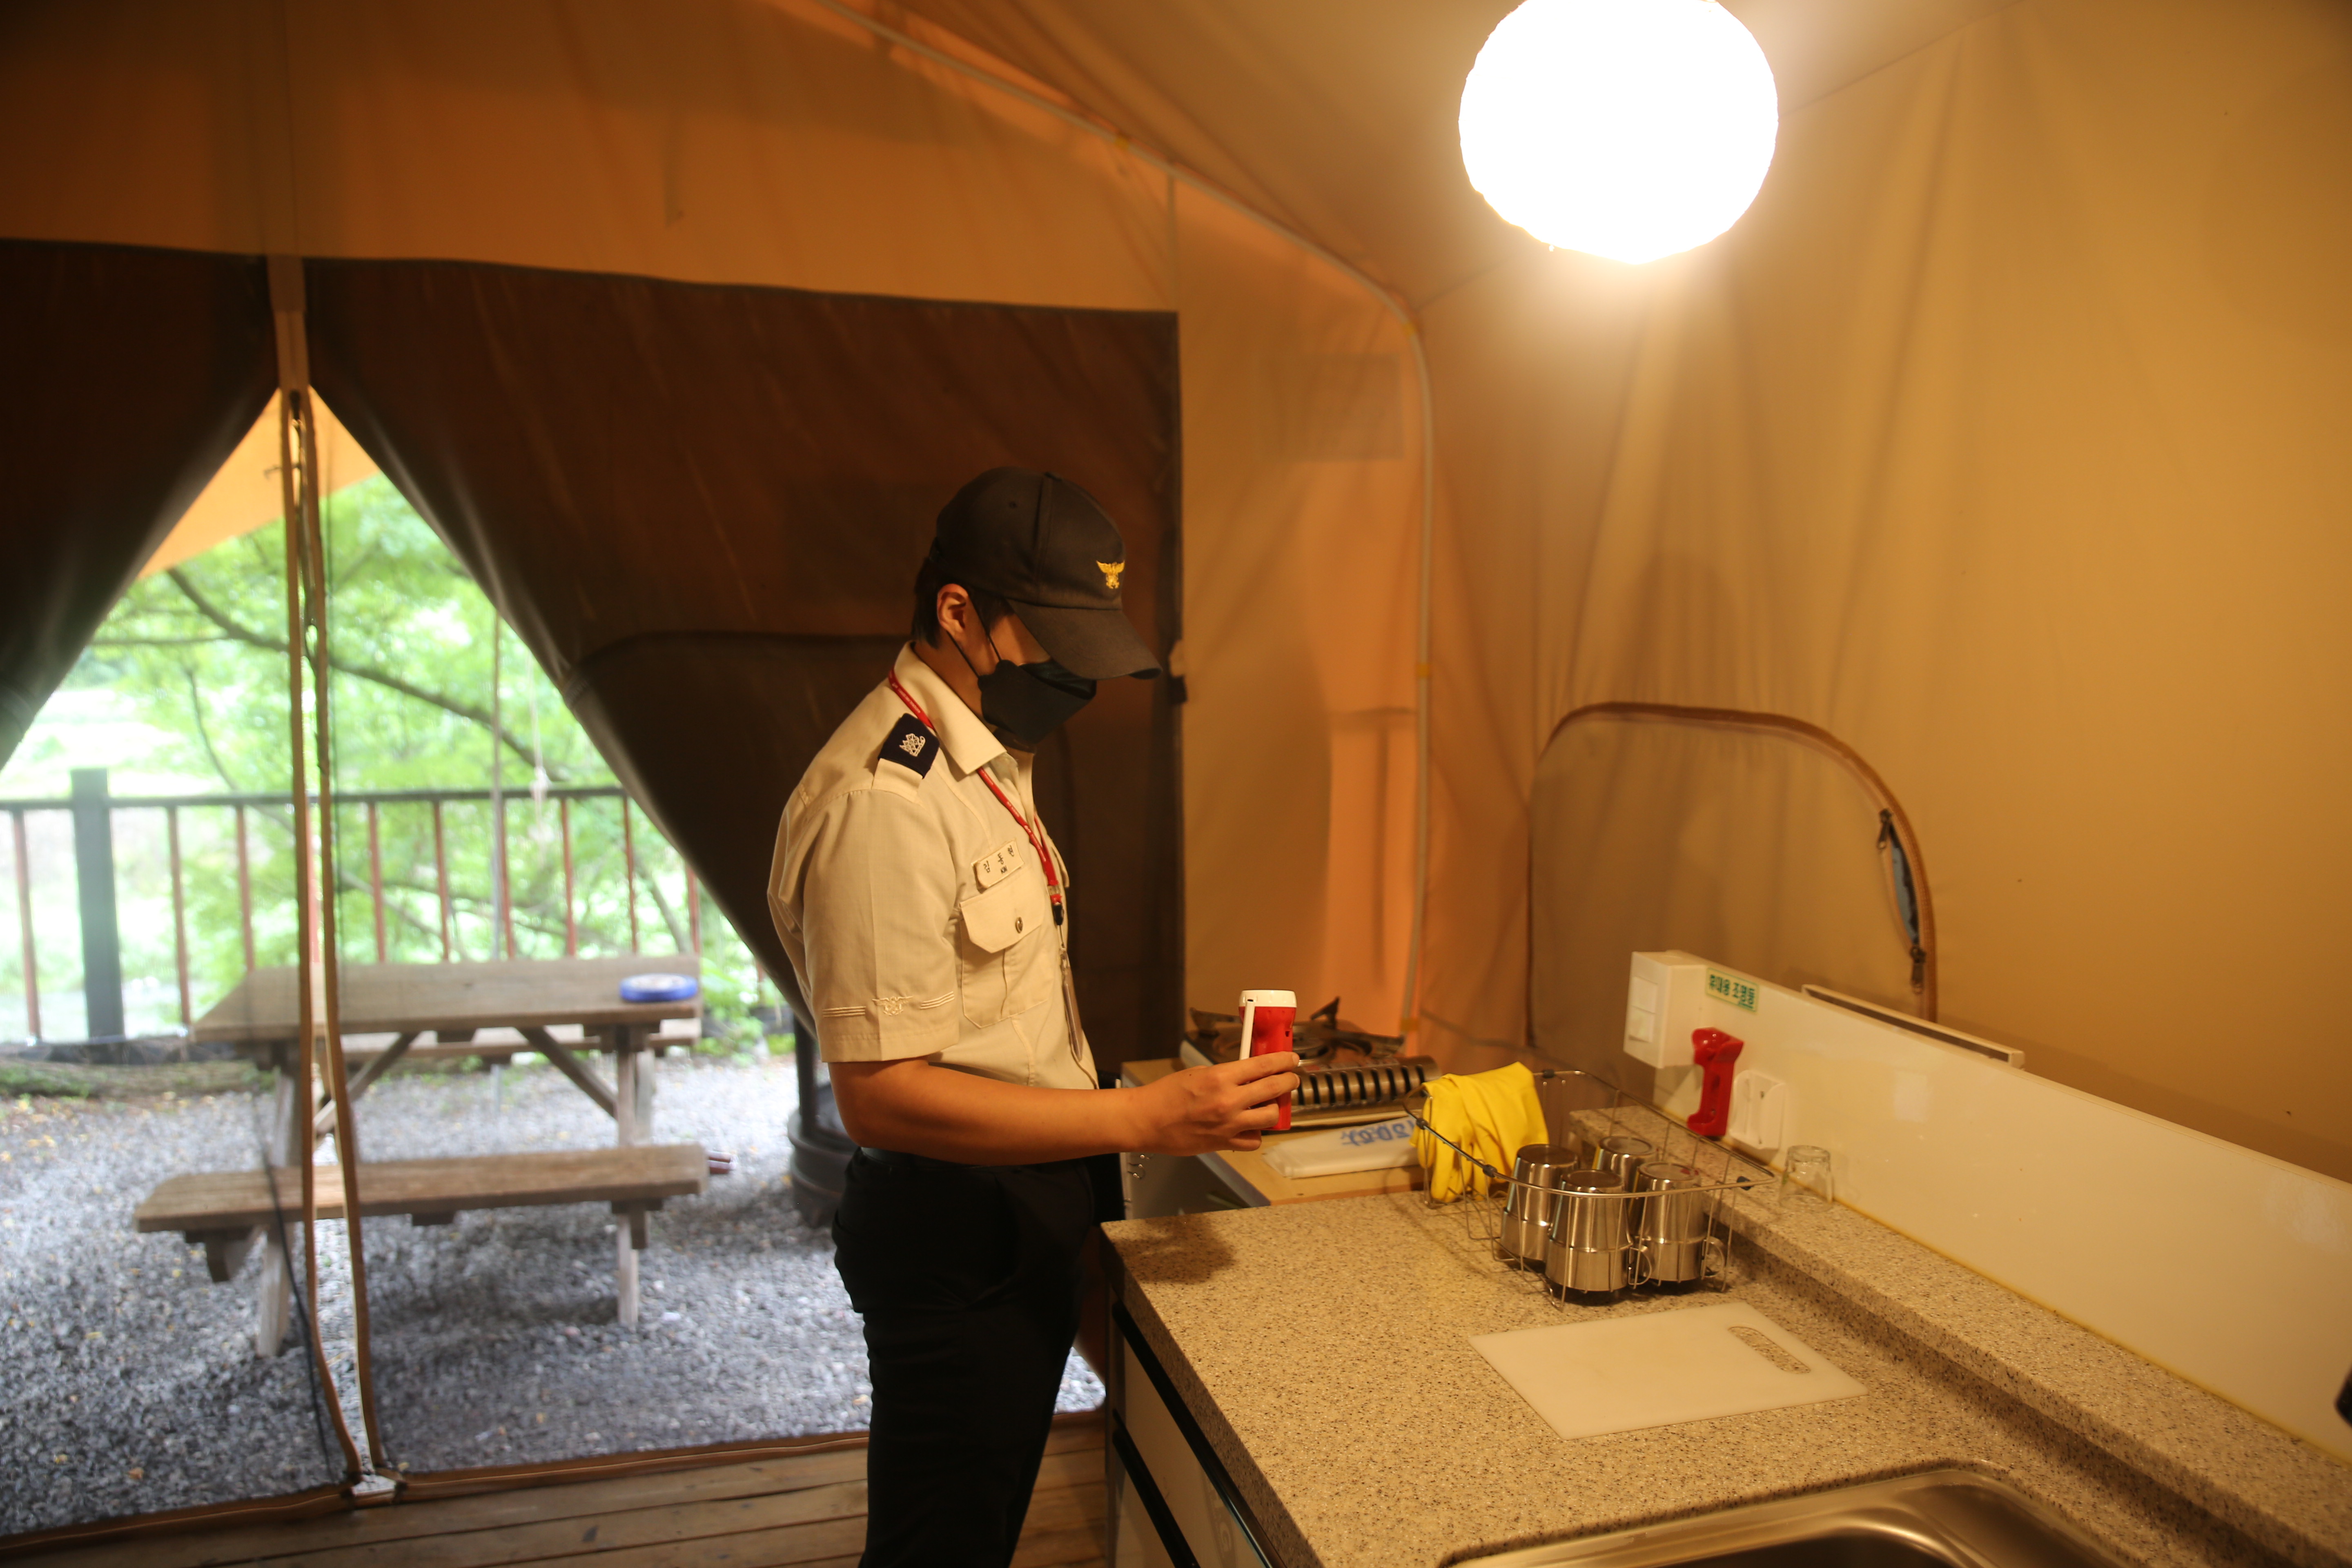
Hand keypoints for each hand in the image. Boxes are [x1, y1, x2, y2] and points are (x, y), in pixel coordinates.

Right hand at [1130, 1053, 1299, 1153]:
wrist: (1147, 1120)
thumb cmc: (1166, 1094)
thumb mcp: (1198, 1072)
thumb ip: (1226, 1074)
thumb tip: (1249, 1074)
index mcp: (1221, 1077)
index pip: (1264, 1065)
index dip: (1283, 1061)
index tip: (1292, 1059)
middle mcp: (1228, 1100)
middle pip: (1274, 1088)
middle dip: (1288, 1081)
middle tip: (1291, 1079)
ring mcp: (1228, 1124)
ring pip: (1270, 1117)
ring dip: (1275, 1108)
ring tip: (1270, 1104)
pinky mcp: (1223, 1143)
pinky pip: (1254, 1141)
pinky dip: (1256, 1133)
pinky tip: (1250, 1126)